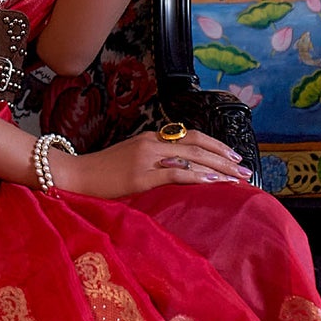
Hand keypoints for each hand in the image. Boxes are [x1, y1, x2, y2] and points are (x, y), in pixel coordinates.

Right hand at [52, 128, 249, 196]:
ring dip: (220, 169)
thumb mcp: (130, 159)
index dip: (216, 145)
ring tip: (239, 179)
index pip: (192, 136)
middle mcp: (152, 143)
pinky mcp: (142, 176)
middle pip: (199, 145)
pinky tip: (216, 183)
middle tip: (246, 168)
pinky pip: (178, 174)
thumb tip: (179, 170)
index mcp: (151, 138)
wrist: (74, 175)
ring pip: (193, 159)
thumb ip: (154, 160)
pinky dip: (200, 178)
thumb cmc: (101, 172)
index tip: (234, 157)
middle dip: (225, 157)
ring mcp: (147, 158)